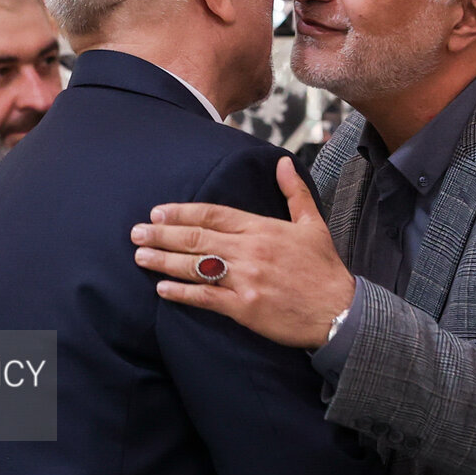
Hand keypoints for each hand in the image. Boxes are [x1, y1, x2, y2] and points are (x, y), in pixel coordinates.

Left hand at [131, 157, 355, 348]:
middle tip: (136, 233)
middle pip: (197, 237)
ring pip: (196, 266)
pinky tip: (163, 289)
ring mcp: (246, 279)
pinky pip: (206, 298)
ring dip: (164, 261)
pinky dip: (182, 293)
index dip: (182, 212)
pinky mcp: (244, 308)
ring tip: (140, 257)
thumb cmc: (324, 269)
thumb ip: (294, 192)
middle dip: (162, 235)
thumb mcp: (313, 224)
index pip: (214, 214)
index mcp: (263, 228)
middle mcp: (250, 251)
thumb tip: (281, 162)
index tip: (158, 212)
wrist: (339, 312)